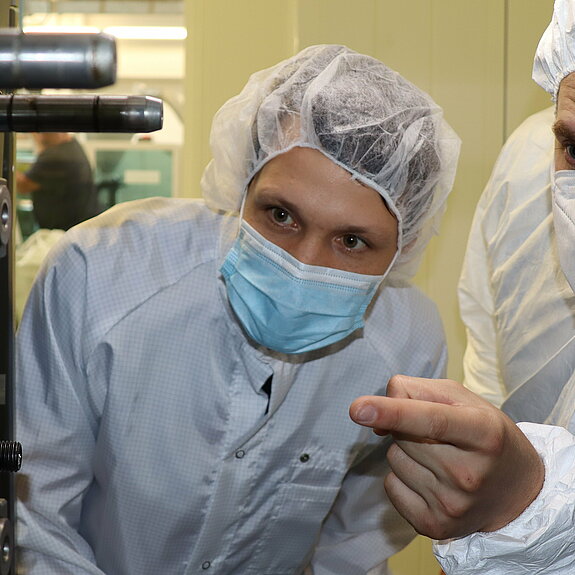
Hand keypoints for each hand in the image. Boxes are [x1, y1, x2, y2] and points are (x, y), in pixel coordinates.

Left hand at [349, 375, 544, 539]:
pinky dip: (402, 477)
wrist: (518, 494)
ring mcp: (452, 505)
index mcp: (483, 433)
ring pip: (394, 459)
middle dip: (408, 427)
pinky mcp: (435, 526)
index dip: (392, 412)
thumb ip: (416, 391)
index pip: (431, 420)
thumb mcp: (463, 399)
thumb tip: (373, 417)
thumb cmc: (485, 435)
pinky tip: (432, 480)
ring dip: (407, 452)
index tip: (357, 409)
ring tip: (441, 459)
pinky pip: (391, 486)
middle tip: (440, 436)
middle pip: (403, 436)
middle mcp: (469, 473)